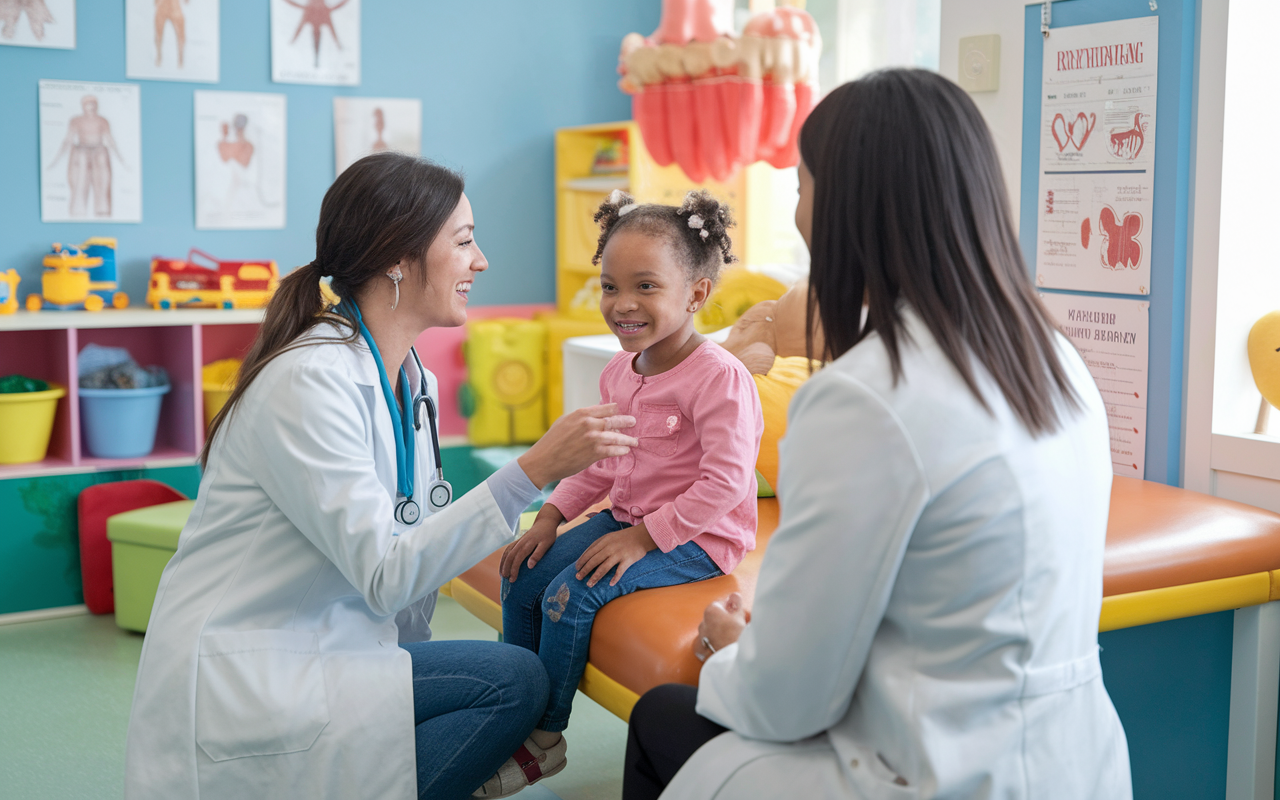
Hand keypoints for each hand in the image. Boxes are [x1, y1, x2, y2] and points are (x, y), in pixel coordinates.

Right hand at [500, 505, 563, 582]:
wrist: (545, 522)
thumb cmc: (548, 535)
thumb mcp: (547, 544)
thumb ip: (538, 554)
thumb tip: (530, 566)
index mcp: (527, 545)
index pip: (517, 559)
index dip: (514, 570)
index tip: (513, 579)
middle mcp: (520, 543)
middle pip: (510, 556)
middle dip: (506, 568)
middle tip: (506, 580)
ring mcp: (518, 541)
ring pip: (507, 553)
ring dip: (503, 563)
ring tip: (502, 574)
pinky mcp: (518, 541)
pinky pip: (508, 549)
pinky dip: (504, 557)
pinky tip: (503, 564)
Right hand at [517, 404, 636, 487]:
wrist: (544, 460)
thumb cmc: (553, 441)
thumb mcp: (566, 421)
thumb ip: (582, 417)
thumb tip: (596, 414)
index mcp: (582, 413)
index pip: (608, 408)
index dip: (616, 410)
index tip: (621, 413)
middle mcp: (589, 424)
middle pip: (615, 420)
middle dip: (627, 421)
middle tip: (634, 422)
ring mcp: (593, 439)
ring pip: (617, 437)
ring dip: (628, 439)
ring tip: (635, 441)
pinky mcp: (594, 453)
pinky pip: (613, 450)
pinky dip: (621, 450)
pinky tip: (625, 451)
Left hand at [574, 524, 656, 587]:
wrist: (642, 535)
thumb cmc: (625, 537)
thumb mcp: (610, 537)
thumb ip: (599, 544)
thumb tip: (587, 555)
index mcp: (604, 541)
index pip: (589, 552)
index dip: (582, 560)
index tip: (576, 568)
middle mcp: (610, 547)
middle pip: (594, 560)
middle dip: (585, 570)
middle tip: (578, 578)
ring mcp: (619, 553)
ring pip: (604, 567)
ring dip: (595, 577)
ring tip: (589, 584)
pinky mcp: (628, 559)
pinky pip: (620, 570)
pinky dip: (615, 577)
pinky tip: (610, 584)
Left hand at [695, 592, 749, 661]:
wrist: (731, 658)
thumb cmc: (736, 636)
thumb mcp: (740, 616)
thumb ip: (737, 602)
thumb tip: (734, 596)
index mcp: (711, 611)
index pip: (720, 603)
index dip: (729, 607)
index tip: (735, 611)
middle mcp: (703, 622)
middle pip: (714, 617)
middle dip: (723, 619)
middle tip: (735, 624)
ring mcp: (700, 636)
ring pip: (710, 630)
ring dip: (717, 631)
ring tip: (730, 637)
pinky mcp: (700, 650)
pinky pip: (706, 643)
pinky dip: (711, 643)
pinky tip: (721, 645)